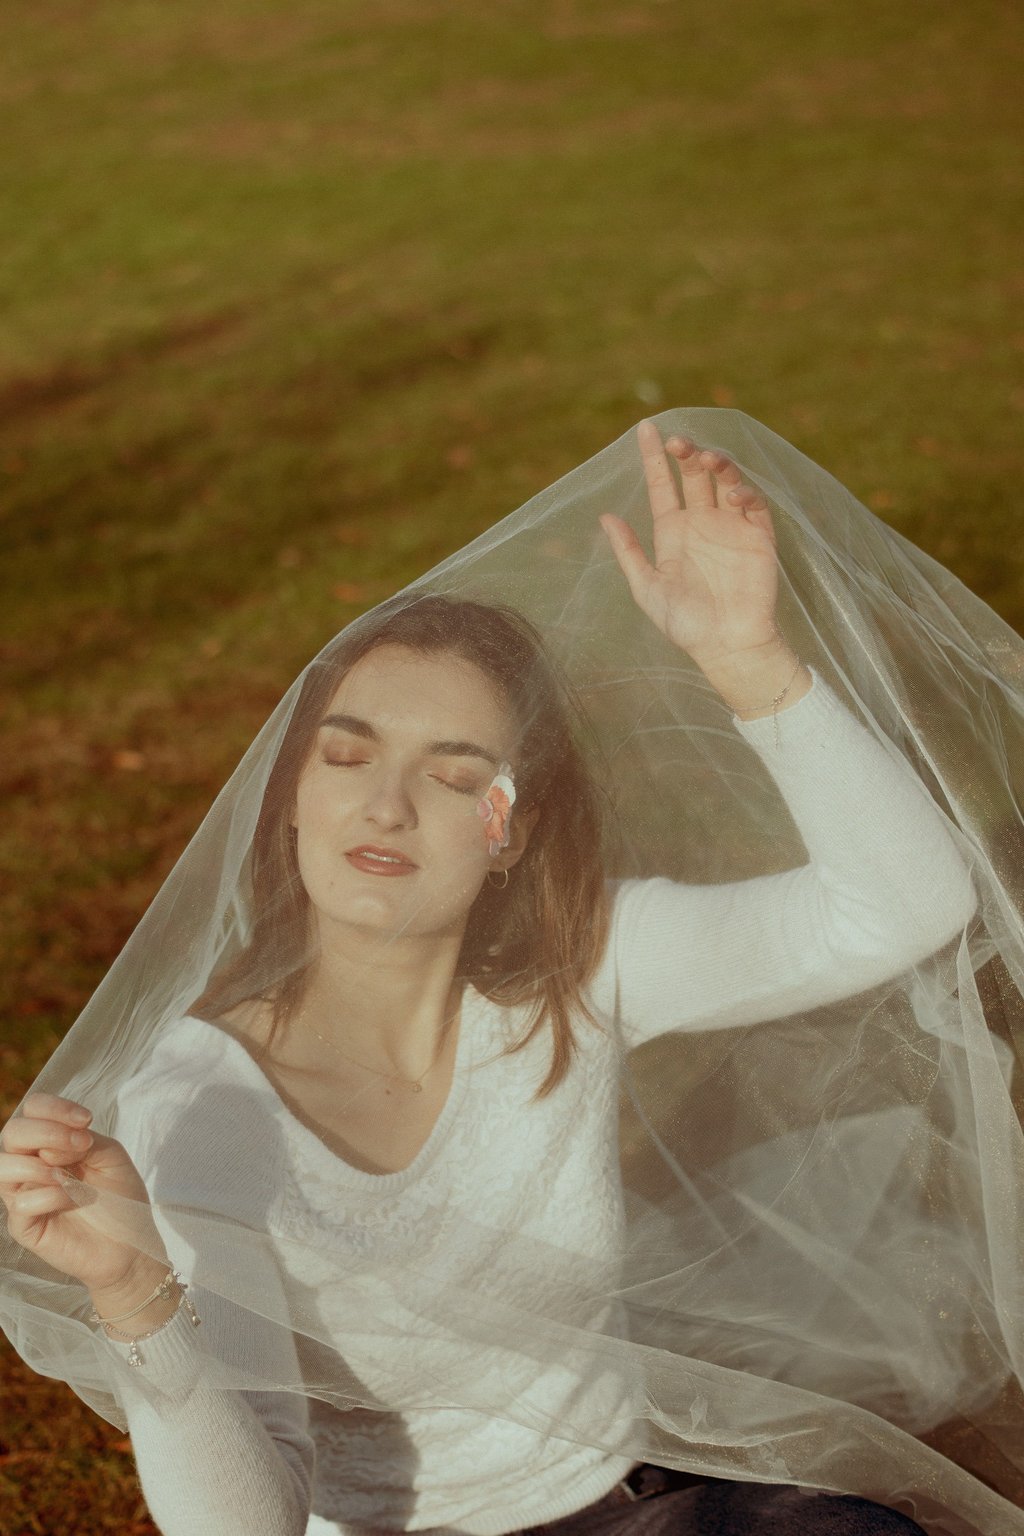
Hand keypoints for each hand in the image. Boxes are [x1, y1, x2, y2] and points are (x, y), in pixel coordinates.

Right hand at [0, 1093, 165, 1294]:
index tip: (87, 1120)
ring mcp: (24, 1195)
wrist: (130, 1244)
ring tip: (68, 1176)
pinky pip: (20, 1204)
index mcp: (51, 1142)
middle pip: (12, 1132)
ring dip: (37, 1164)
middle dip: (47, 1131)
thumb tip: (49, 1147)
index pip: (33, 1110)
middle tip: (81, 1145)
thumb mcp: (110, 1155)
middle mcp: (31, 1164)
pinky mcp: (24, 1226)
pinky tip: (70, 1199)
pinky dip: (47, 1196)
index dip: (54, 1108)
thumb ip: (82, 1139)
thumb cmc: (120, 1197)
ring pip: (2, 1167)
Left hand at [600, 420, 780, 667]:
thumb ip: (628, 553)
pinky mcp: (759, 537)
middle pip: (694, 475)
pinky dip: (745, 492)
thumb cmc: (686, 624)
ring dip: (717, 464)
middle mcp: (702, 524)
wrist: (728, 646)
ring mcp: (732, 528)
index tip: (645, 428)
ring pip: (725, 480)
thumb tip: (605, 517)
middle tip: (679, 443)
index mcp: (673, 533)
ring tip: (707, 460)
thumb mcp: (647, 588)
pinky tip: (732, 495)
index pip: (662, 485)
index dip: (654, 457)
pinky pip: (755, 504)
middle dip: (688, 453)